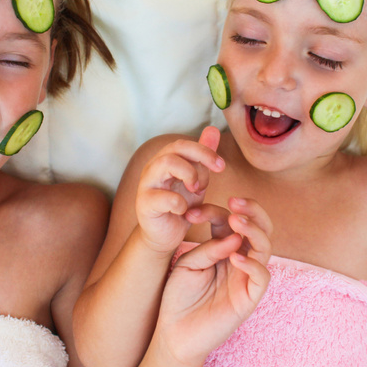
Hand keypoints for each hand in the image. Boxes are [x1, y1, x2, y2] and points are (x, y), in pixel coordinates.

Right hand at [135, 127, 224, 253]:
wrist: (165, 236)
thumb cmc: (180, 206)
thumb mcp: (197, 179)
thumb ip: (202, 157)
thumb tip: (212, 130)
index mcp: (165, 160)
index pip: (183, 144)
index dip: (205, 150)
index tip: (221, 165)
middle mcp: (153, 168)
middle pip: (175, 148)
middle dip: (200, 156)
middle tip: (216, 173)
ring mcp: (146, 185)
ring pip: (165, 163)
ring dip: (188, 174)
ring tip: (197, 190)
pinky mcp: (145, 204)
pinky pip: (161, 197)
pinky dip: (178, 203)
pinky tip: (184, 210)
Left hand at [152, 198, 271, 366]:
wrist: (174, 332)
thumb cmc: (179, 296)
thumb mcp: (187, 264)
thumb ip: (208, 248)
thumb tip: (233, 235)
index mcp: (224, 248)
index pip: (229, 221)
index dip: (214, 211)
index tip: (191, 211)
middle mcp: (240, 259)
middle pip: (259, 228)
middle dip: (251, 210)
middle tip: (235, 200)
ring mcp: (246, 278)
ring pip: (265, 247)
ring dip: (253, 230)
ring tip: (237, 221)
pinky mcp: (249, 298)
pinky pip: (262, 277)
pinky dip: (253, 264)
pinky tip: (235, 257)